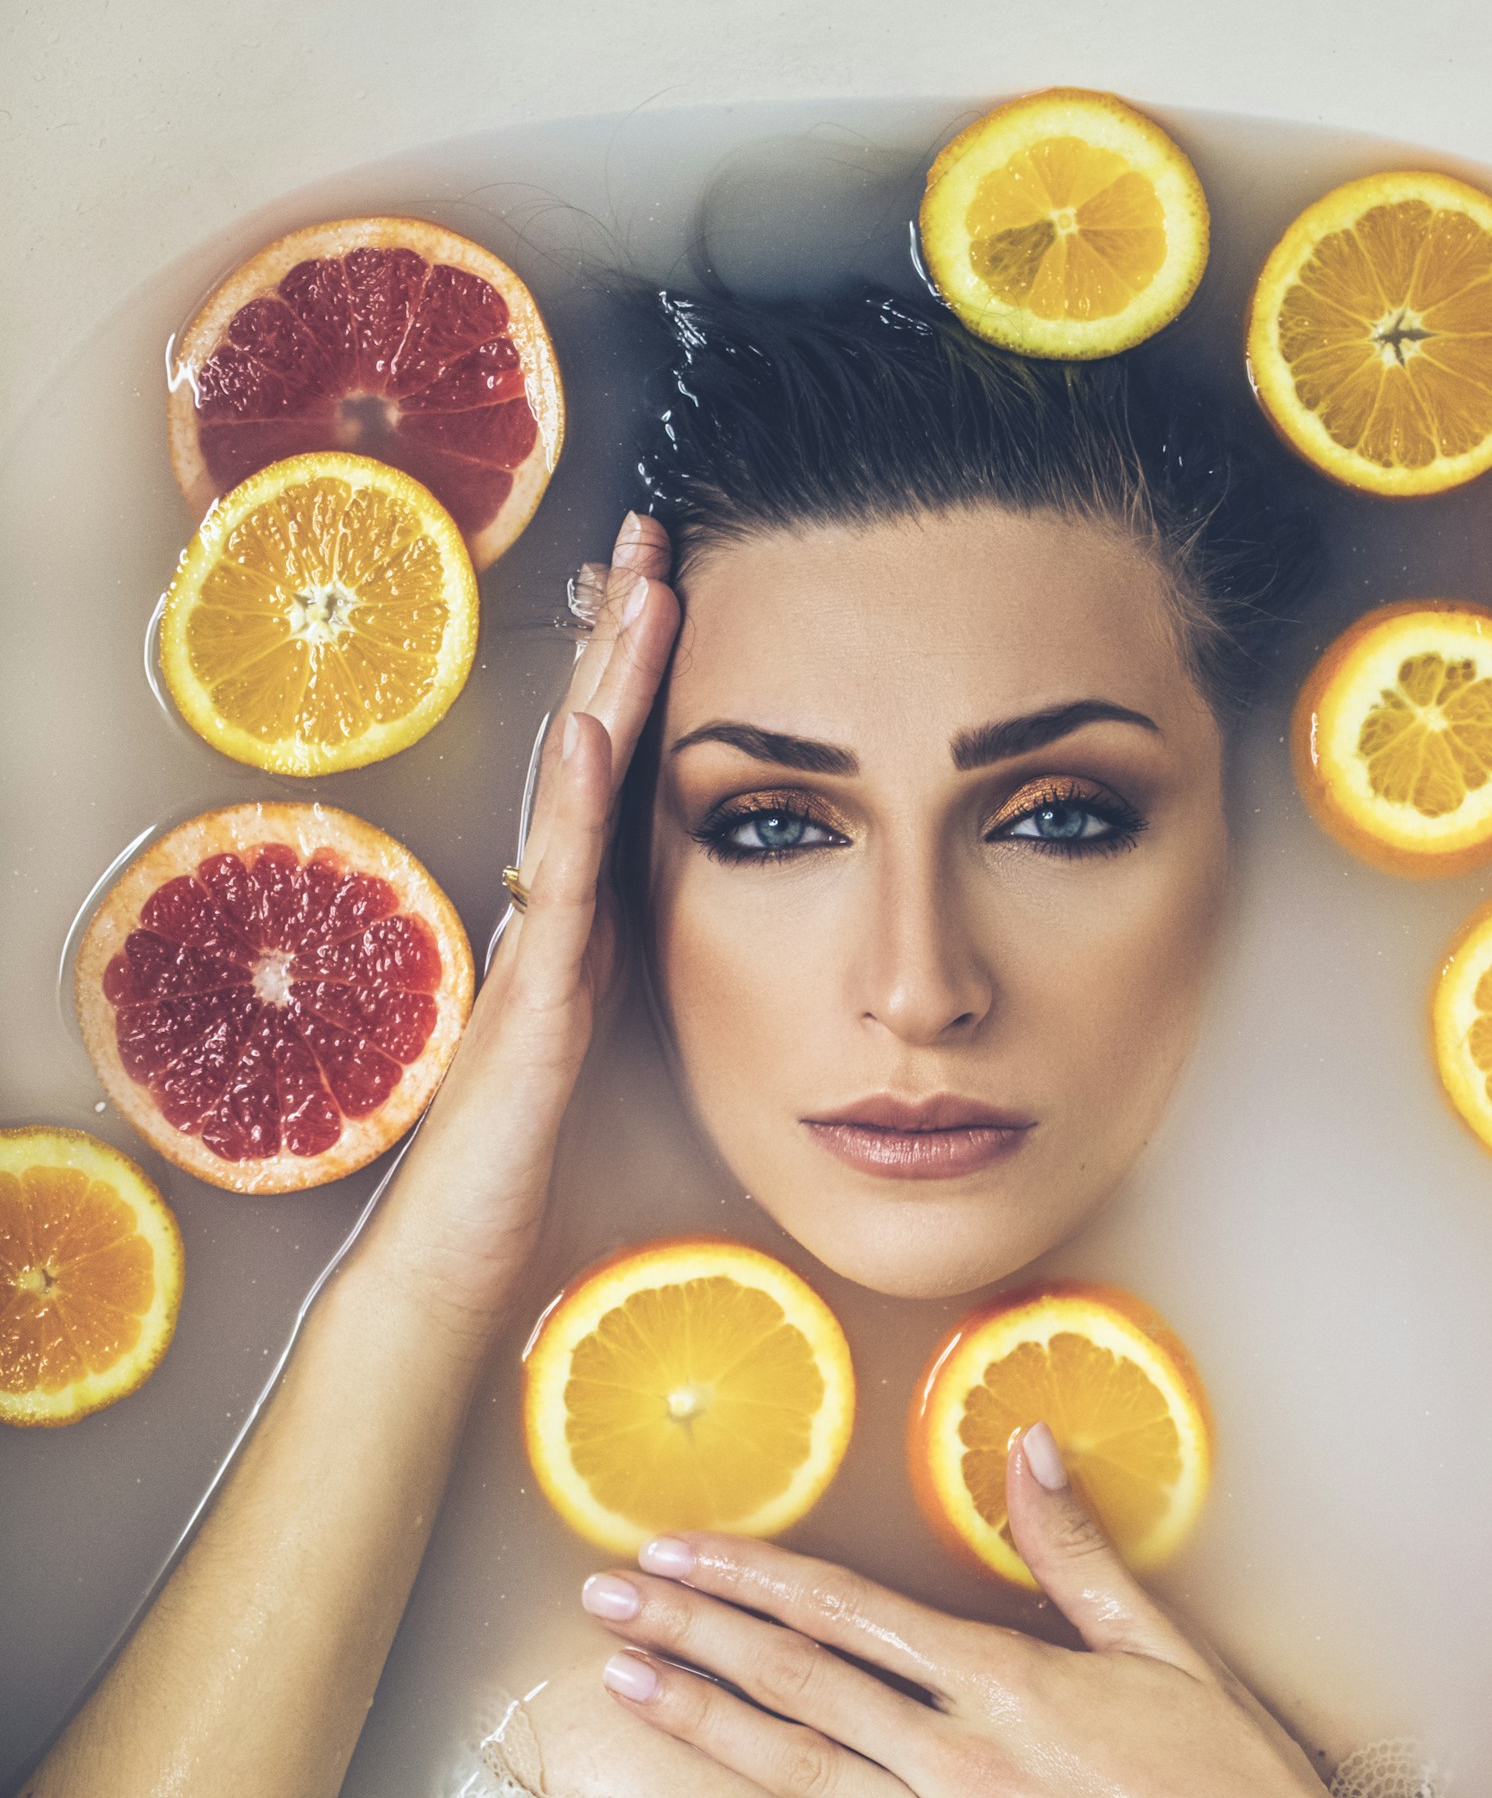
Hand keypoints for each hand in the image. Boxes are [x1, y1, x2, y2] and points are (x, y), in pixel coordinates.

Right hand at [367, 513, 680, 1337]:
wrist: (458, 1264)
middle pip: (595, 759)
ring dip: (608, 688)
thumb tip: (727, 955)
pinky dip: (574, 804)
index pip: (624, 783)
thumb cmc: (536, 1179)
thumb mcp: (615, 1064)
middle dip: (625, 646)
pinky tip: (593, 728)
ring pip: (575, 800)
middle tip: (657, 533)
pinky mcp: (530, 1006)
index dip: (648, 685)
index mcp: (583, 933)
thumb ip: (646, 997)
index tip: (681, 587)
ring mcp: (533, 954)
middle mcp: (552, 923)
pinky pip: (556, 889)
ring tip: (638, 588)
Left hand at [581, 1426, 1400, 1797]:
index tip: (676, 1546)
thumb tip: (1023, 1446)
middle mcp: (967, 1758)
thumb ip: (1076, 1551)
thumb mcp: (1164, 1648)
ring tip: (624, 1688)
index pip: (849, 1610)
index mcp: (1010, 1679)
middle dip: (692, 1631)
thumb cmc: (1241, 1780)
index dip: (750, 1574)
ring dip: (705, 1726)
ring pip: (803, 1776)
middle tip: (604, 1597)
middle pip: (800, 1680)